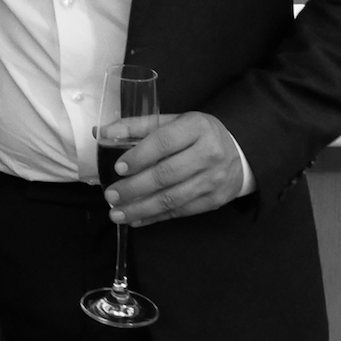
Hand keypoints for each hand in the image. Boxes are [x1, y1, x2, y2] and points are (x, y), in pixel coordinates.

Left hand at [103, 111, 244, 225]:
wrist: (238, 152)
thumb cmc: (196, 134)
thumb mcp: (172, 121)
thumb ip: (137, 126)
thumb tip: (102, 133)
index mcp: (197, 127)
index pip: (163, 143)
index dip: (139, 156)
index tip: (118, 168)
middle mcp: (209, 154)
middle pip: (166, 174)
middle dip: (134, 188)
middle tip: (110, 196)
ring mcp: (214, 180)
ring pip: (172, 198)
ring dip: (141, 208)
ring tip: (117, 213)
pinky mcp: (215, 200)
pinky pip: (181, 212)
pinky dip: (156, 217)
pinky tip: (137, 219)